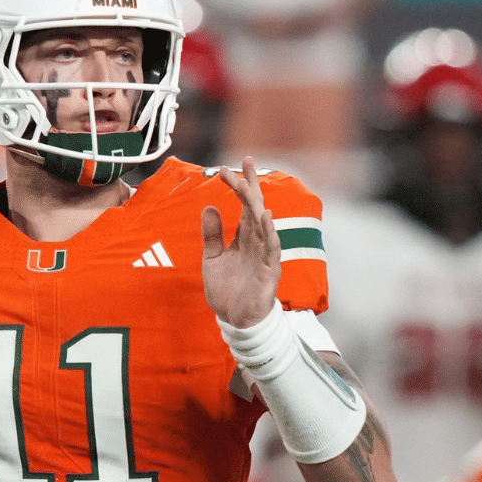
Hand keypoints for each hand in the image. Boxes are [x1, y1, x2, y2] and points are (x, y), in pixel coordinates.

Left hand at [201, 157, 280, 327]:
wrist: (234, 319)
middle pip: (256, 207)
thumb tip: (210, 207)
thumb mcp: (213, 259)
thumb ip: (212, 235)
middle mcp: (256, 242)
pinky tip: (265, 216)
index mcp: (243, 237)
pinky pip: (271, 247)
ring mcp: (264, 255)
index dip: (238, 186)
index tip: (225, 168)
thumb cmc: (227, 290)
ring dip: (256, 203)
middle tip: (245, 161)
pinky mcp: (269, 270)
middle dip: (251, 185)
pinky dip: (269, 231)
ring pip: (263, 224)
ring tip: (249, 185)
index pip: (244, 205)